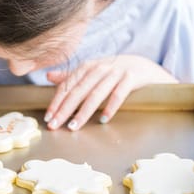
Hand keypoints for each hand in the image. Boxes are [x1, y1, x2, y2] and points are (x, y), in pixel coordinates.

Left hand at [45, 55, 177, 130]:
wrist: (146, 66)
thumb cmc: (115, 72)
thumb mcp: (93, 72)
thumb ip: (72, 76)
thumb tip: (48, 77)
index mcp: (88, 66)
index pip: (68, 85)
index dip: (57, 101)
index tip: (48, 117)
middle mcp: (100, 67)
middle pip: (79, 90)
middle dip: (65, 109)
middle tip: (55, 125)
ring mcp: (117, 72)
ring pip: (96, 93)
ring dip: (84, 111)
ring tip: (74, 126)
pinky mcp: (132, 77)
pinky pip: (119, 93)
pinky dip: (110, 106)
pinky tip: (103, 119)